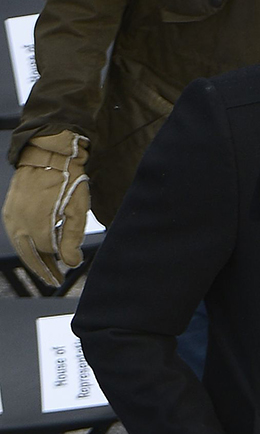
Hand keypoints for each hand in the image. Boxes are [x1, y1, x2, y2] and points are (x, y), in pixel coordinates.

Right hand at [2, 130, 90, 288]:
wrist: (48, 153)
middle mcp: (20, 223)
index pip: (48, 252)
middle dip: (44, 270)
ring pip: (21, 247)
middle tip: (55, 280)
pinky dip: (27, 246)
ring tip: (47, 269)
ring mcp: (12, 216)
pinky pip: (17, 235)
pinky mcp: (9, 210)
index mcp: (38, 225)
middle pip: (31, 255)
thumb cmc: (67, 179)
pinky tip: (37, 249)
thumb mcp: (77, 211)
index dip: (60, 260)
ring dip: (34, 260)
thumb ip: (73, 240)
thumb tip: (72, 263)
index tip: (70, 264)